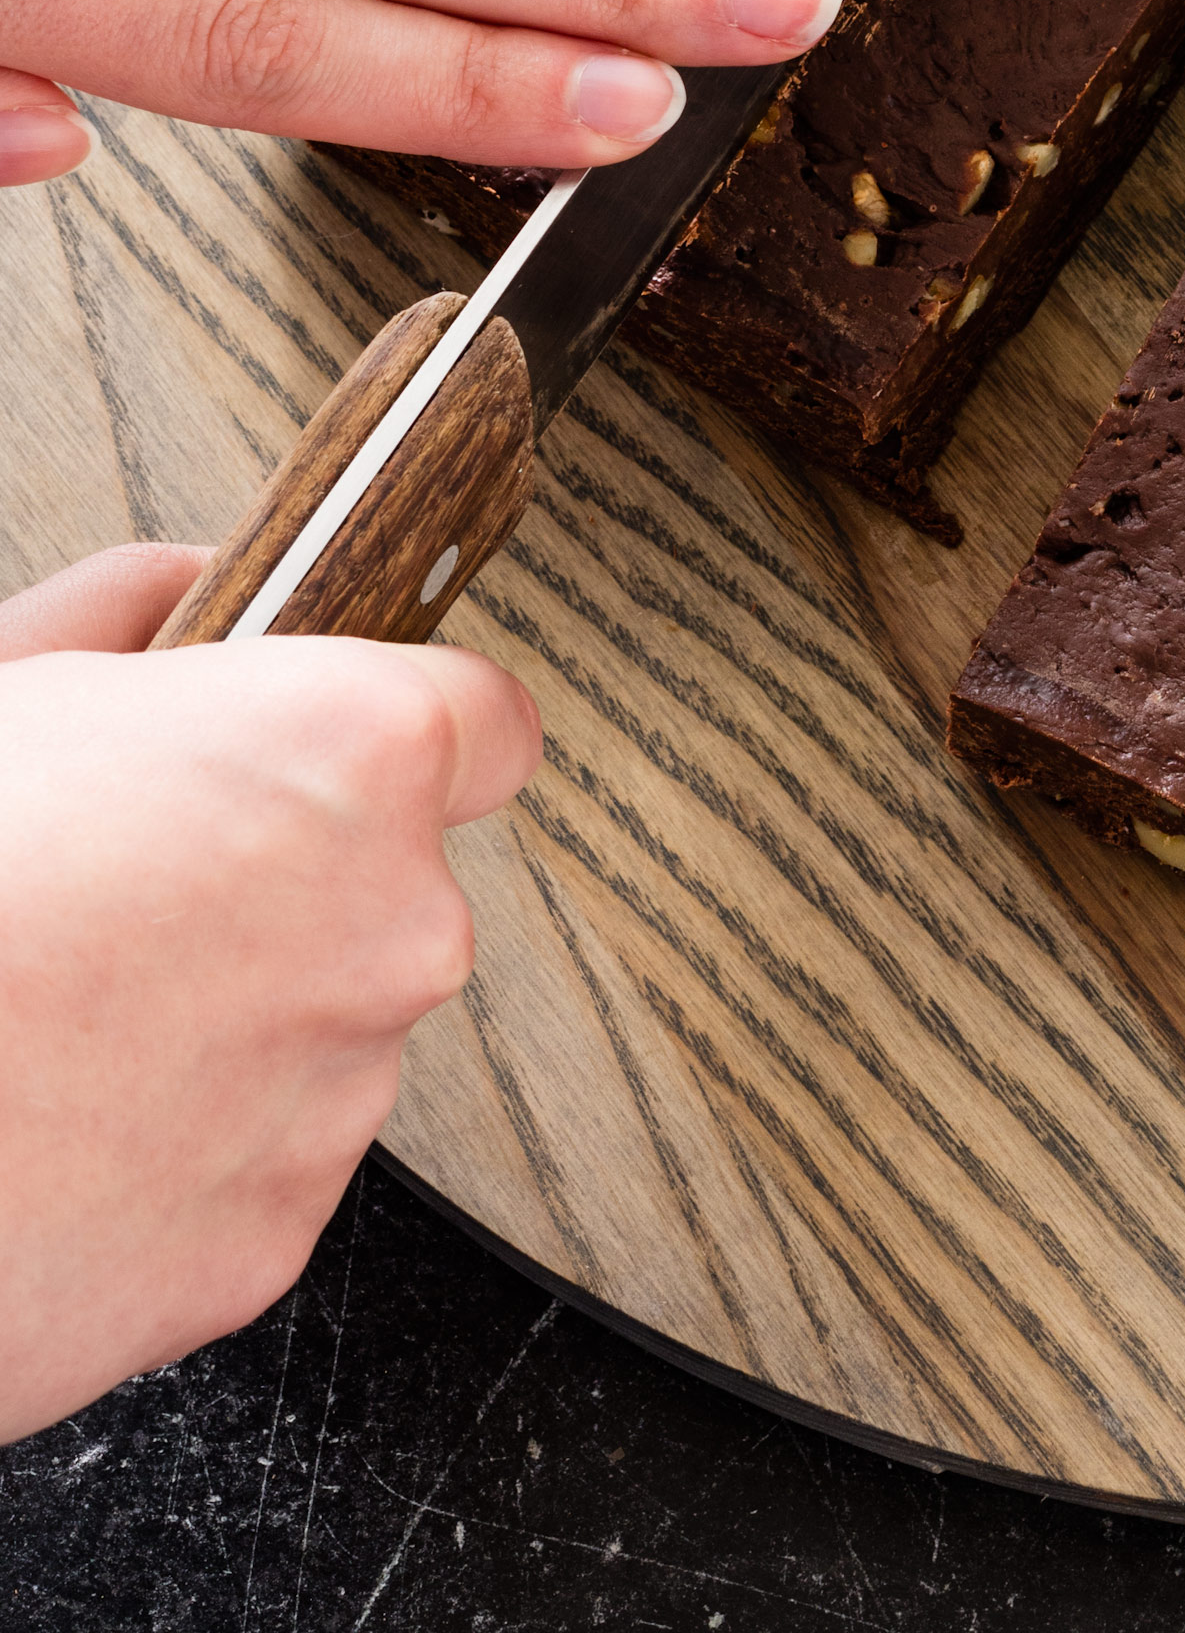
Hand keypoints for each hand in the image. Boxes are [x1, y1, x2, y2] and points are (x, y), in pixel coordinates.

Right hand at [0, 545, 540, 1441]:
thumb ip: (121, 618)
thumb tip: (177, 591)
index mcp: (353, 755)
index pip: (484, 726)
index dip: (406, 739)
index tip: (349, 761)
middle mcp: (392, 922)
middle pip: (389, 896)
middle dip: (280, 899)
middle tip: (119, 909)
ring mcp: (337, 1096)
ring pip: (315, 1041)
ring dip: (222, 1034)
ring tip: (57, 1032)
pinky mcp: (264, 1242)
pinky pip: (245, 1178)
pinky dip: (169, 1168)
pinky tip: (53, 1137)